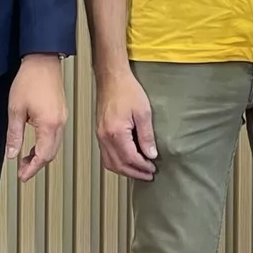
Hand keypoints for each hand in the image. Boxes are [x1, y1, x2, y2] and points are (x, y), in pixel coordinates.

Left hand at [7, 55, 68, 182]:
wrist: (42, 60)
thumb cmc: (29, 80)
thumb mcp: (15, 110)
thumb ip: (14, 135)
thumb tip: (12, 154)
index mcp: (49, 125)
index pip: (42, 156)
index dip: (32, 169)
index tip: (22, 176)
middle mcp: (59, 124)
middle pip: (51, 154)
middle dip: (36, 165)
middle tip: (22, 170)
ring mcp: (63, 118)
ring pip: (54, 146)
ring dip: (41, 155)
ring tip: (26, 158)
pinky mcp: (61, 112)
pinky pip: (56, 135)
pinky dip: (46, 144)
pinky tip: (35, 143)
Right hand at [94, 64, 157, 180]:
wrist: (112, 78)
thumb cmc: (127, 90)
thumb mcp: (144, 112)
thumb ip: (147, 136)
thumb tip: (151, 154)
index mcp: (116, 132)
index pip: (130, 159)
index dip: (143, 167)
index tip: (153, 168)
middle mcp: (105, 136)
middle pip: (118, 165)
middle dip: (135, 173)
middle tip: (148, 174)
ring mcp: (100, 135)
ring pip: (110, 163)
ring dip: (125, 170)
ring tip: (139, 171)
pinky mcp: (100, 132)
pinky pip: (106, 155)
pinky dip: (116, 163)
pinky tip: (126, 161)